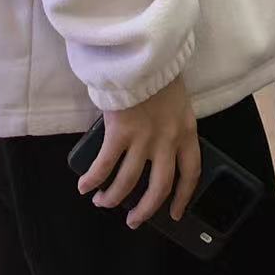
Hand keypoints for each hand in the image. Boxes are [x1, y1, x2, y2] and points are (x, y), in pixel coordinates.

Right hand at [76, 76, 200, 228]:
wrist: (145, 52)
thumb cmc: (159, 71)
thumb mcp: (177, 101)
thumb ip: (171, 124)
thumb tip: (155, 146)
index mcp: (186, 131)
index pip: (190, 172)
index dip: (183, 197)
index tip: (175, 214)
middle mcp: (168, 139)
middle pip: (160, 186)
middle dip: (145, 210)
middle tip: (133, 221)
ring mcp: (144, 138)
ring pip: (129, 181)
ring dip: (113, 197)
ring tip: (102, 203)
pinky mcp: (120, 132)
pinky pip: (105, 164)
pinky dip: (93, 179)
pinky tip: (84, 186)